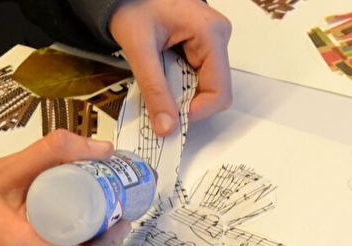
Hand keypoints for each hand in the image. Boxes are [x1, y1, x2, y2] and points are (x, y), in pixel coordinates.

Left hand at [109, 0, 232, 135]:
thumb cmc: (133, 6)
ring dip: (183, 93)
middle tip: (161, 101)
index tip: (171, 118)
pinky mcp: (204, 46)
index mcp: (210, 33)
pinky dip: (180, 84)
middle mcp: (218, 36)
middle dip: (188, 103)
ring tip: (159, 80)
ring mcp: (213, 41)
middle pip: (215, 90)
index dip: (197, 111)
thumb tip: (166, 127)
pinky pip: (199, 76)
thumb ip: (154, 90)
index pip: (219, 91)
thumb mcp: (139, 50)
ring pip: (207, 86)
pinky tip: (164, 73)